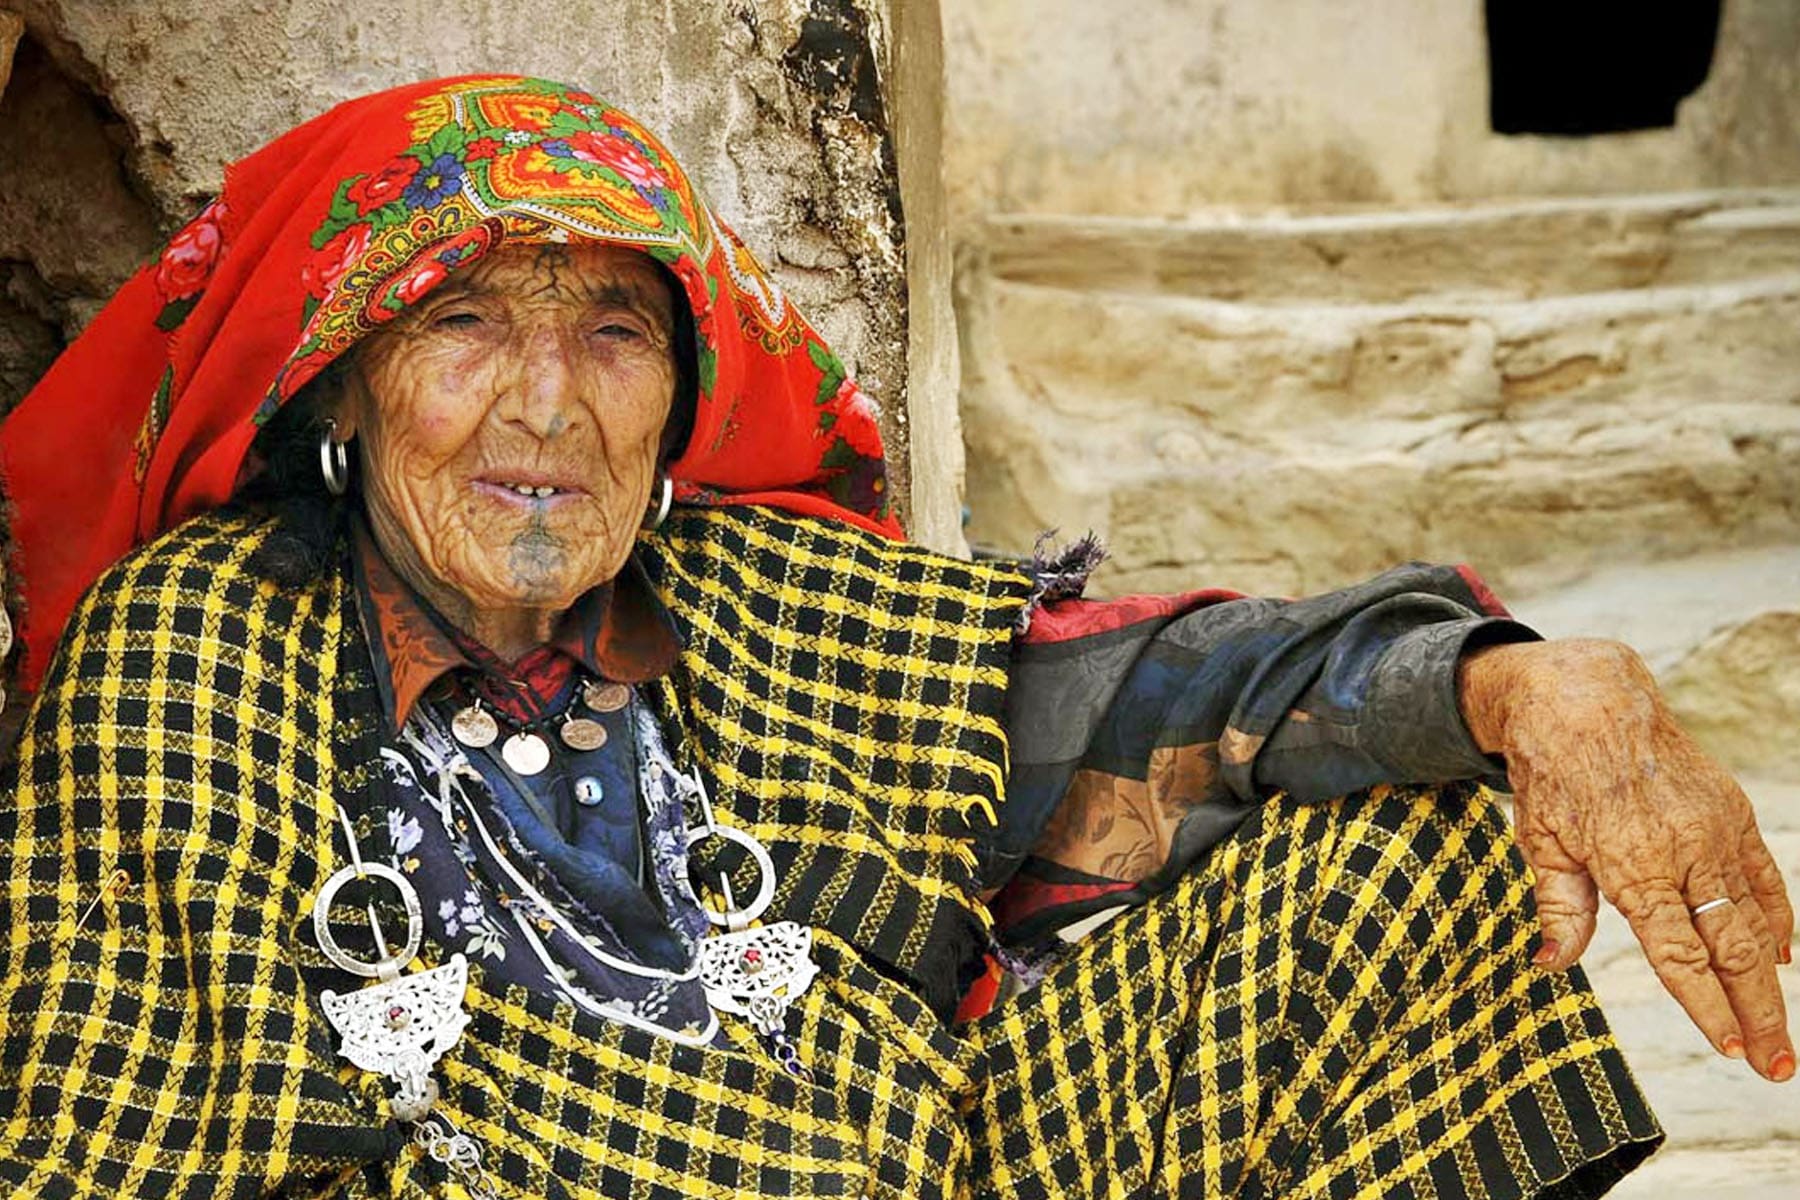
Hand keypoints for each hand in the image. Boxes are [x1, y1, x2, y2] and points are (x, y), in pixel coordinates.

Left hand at [1459, 638, 1795, 1081]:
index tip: (1727, 1048)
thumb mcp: (1540, 841)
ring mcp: (1716, 830)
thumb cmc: (1552, 775)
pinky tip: (1783, 956)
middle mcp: (1685, 850)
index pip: (1679, 953)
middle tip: (1775, 1067)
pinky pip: (1764, 877)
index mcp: (1633, 865)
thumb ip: (1557, 908)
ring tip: (1778, 1035)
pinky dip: (1778, 919)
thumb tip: (1551, 966)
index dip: (1705, 1004)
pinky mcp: (1732, 813)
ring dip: (1771, 982)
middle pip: (1732, 948)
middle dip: (1757, 1012)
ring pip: (1755, 920)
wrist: (1588, 699)